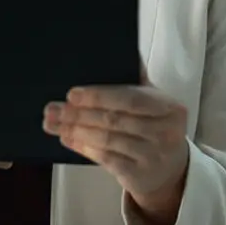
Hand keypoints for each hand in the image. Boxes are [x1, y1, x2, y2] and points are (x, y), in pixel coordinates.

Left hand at [42, 69, 188, 212]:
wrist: (171, 172)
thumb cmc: (158, 129)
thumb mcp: (157, 105)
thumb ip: (139, 82)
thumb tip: (122, 49)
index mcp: (169, 108)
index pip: (131, 98)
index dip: (99, 95)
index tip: (72, 94)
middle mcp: (165, 132)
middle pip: (114, 119)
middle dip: (79, 114)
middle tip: (54, 109)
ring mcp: (153, 155)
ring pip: (107, 139)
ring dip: (76, 131)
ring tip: (54, 124)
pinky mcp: (138, 175)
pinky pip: (106, 158)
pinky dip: (84, 148)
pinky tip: (68, 140)